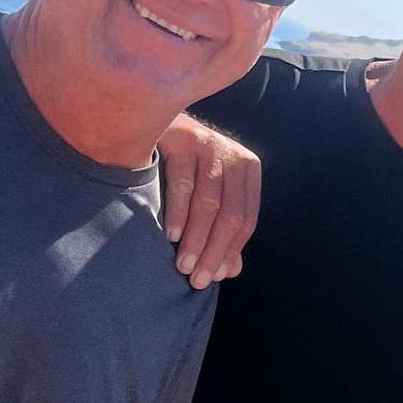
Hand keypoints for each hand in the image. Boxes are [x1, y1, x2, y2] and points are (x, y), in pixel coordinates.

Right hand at [160, 113, 260, 289]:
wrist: (155, 123)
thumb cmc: (185, 167)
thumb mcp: (208, 196)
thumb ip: (220, 231)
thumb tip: (231, 270)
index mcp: (248, 170)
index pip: (247, 218)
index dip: (232, 250)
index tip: (216, 277)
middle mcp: (234, 156)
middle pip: (231, 213)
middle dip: (215, 250)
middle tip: (197, 279)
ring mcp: (210, 146)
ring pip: (209, 203)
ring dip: (197, 239)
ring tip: (184, 265)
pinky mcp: (184, 140)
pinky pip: (185, 184)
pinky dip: (180, 213)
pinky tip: (173, 236)